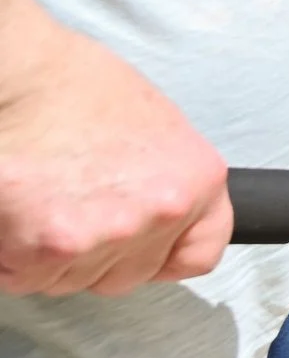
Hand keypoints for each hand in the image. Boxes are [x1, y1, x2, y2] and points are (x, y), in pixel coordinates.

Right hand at [0, 0, 230, 296]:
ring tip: (42, 197)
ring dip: (51, 254)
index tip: (147, 242)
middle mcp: (160, 213)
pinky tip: (16, 210)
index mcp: (196, 181)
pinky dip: (12, 256)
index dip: (165, 249)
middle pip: (128, 273)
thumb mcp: (152, 127)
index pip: (201, 251)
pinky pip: (25, 277)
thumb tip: (156, 208)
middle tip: (75, 204)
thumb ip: (162, 181)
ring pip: (72, 279)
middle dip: (99, 252)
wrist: (19, 78)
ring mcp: (104, 236)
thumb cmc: (73, 87)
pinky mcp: (48, 251)